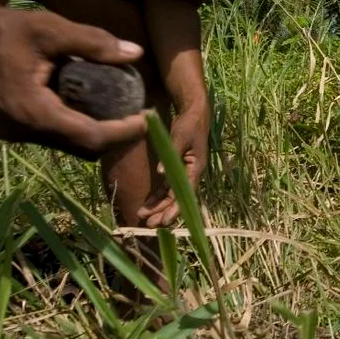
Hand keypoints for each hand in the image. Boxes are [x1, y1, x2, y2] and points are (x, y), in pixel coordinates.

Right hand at [0, 1, 147, 157]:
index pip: (89, 136)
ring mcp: (11, 133)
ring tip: (117, 109)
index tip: (147, 119)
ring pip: (63, 144)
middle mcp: (20, 130)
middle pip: (79, 147)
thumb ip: (93, 42)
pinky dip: (70, 125)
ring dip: (91, 132)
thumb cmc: (3, 28)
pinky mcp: (7, 128)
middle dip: (111, 136)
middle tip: (136, 115)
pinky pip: (48, 136)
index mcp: (32, 111)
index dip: (122, 133)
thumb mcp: (50, 27)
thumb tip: (136, 54)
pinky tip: (84, 104)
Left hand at [138, 104, 209, 227]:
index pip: (185, 194)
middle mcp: (191, 174)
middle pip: (177, 199)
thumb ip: (171, 155)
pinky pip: (167, 187)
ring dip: (158, 207)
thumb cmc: (189, 124)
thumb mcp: (181, 137)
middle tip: (149, 225)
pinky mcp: (176, 169)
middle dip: (164, 212)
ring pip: (171, 196)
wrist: (193, 113)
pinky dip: (157, 197)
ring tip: (143, 218)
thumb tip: (162, 173)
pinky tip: (147, 205)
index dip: (175, 208)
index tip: (164, 221)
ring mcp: (183, 173)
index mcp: (196, 169)